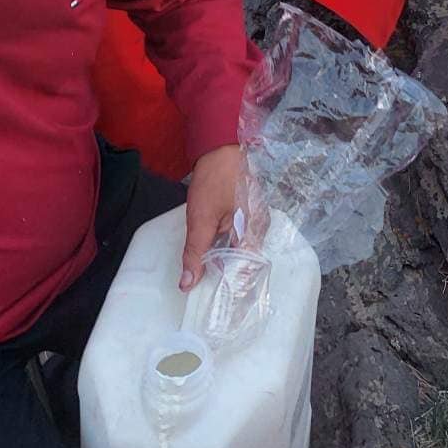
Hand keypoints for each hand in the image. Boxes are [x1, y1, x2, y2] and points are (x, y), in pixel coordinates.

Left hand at [181, 143, 244, 290]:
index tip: (215, 301)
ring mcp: (254, 217)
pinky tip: (210, 252)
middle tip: (206, 290)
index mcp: (254, 230)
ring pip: (239, 248)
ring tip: (205, 275)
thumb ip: (195, 253)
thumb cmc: (214, 180)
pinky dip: (224, 246)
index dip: (230, 287)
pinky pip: (237, 236)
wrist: (218, 145)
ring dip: (223, 261)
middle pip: (244, 260)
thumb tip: (187, 285)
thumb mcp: (200, 219)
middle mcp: (259, 226)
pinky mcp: (246, 211)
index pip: (246, 270)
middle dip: (225, 275)